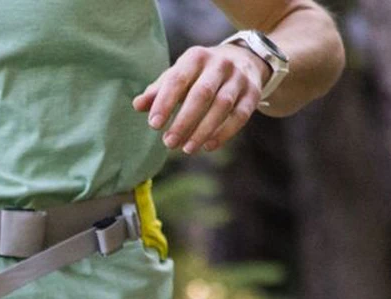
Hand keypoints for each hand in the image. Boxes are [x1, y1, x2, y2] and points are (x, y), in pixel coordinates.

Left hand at [134, 43, 267, 154]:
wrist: (244, 59)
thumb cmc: (199, 74)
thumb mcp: (178, 76)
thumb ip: (158, 91)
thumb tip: (137, 105)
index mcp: (196, 58)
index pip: (178, 79)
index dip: (165, 102)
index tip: (154, 125)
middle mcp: (220, 64)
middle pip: (202, 93)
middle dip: (184, 120)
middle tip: (168, 143)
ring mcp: (239, 77)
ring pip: (222, 105)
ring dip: (203, 130)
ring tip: (186, 149)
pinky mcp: (252, 93)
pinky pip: (240, 115)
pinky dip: (224, 132)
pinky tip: (207, 146)